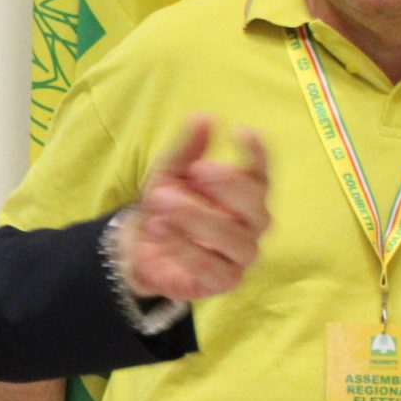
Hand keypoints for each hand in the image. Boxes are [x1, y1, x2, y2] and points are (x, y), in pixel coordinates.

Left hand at [118, 116, 269, 301]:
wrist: (139, 247)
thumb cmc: (165, 206)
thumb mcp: (168, 174)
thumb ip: (185, 151)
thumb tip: (202, 118)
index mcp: (245, 195)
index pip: (262, 176)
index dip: (257, 156)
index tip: (241, 132)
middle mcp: (252, 225)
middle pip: (257, 207)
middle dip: (230, 187)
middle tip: (198, 170)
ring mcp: (241, 256)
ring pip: (235, 239)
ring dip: (198, 217)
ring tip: (162, 201)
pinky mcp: (224, 281)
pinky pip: (212, 267)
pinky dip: (184, 247)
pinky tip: (160, 230)